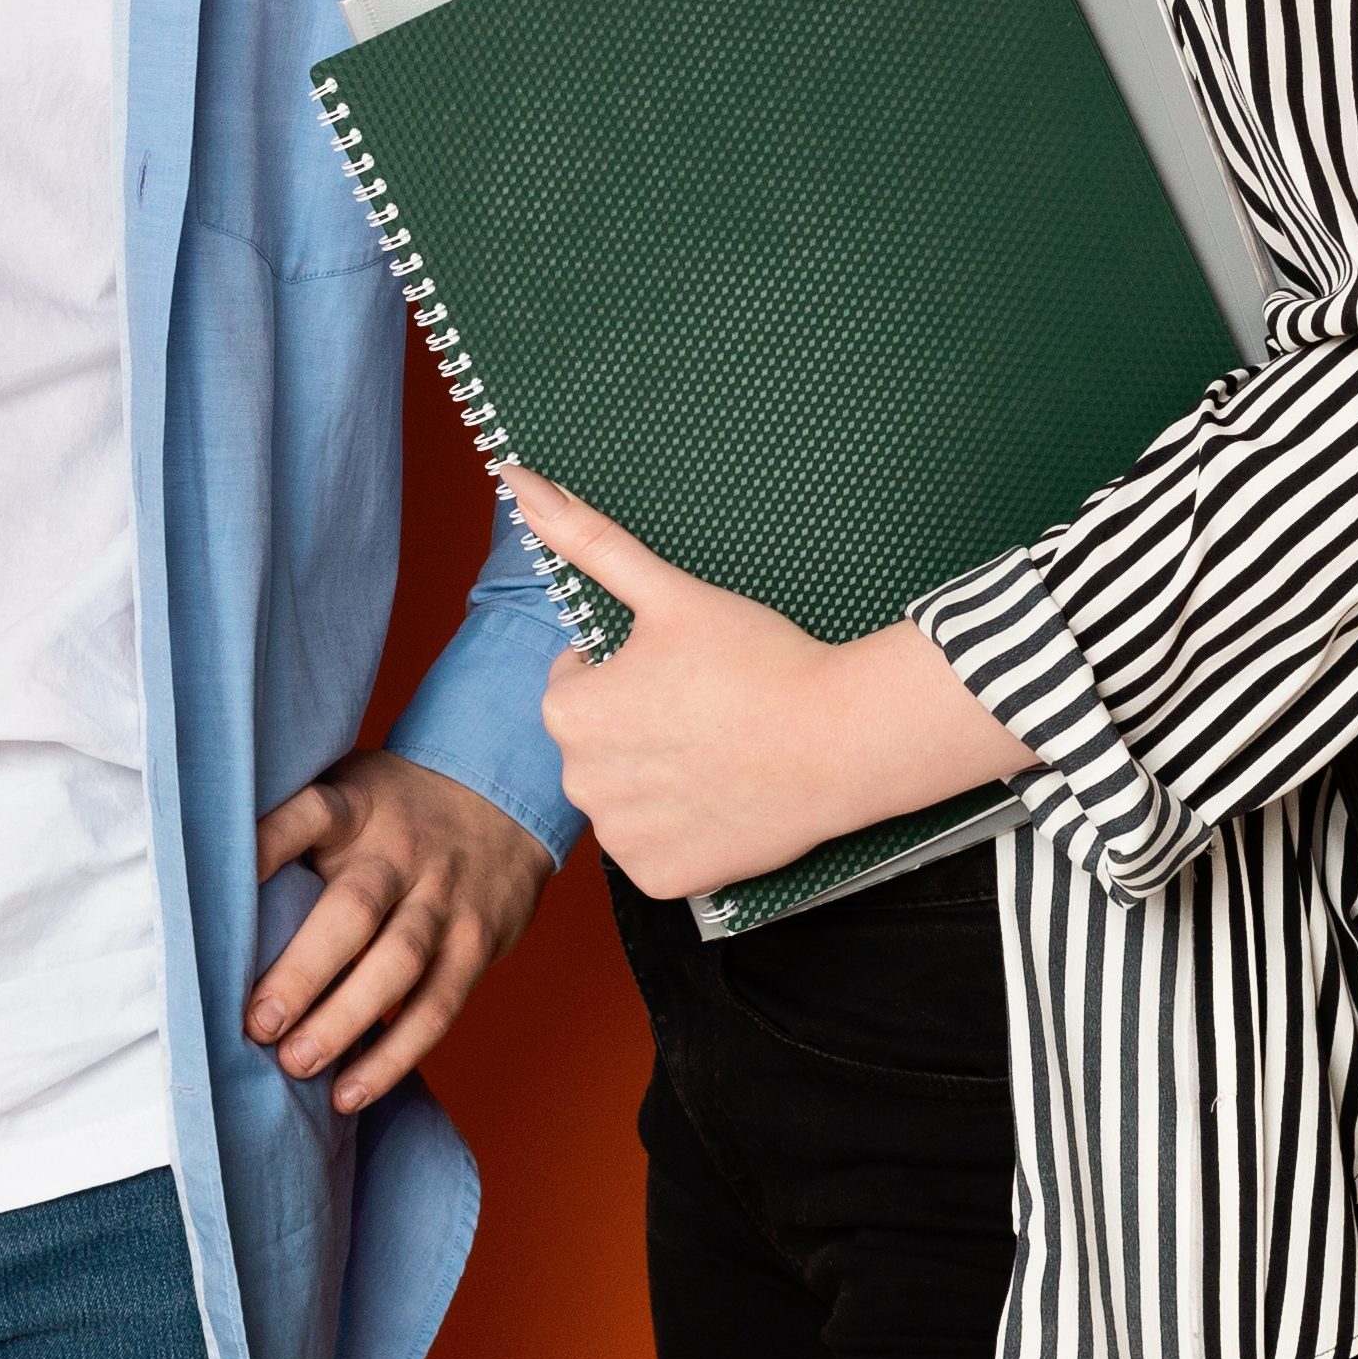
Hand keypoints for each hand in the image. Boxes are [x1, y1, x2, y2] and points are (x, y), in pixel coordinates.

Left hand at [246, 748, 556, 1113]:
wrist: (500, 796)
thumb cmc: (392, 811)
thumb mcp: (348, 792)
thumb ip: (295, 830)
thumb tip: (202, 894)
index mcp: (357, 806)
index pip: (308, 814)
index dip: (265, 844)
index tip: (215, 883)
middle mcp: (400, 851)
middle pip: (352, 909)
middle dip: (303, 972)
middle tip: (257, 1024)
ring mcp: (442, 899)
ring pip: (397, 963)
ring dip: (344, 1020)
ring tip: (297, 1064)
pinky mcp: (474, 944)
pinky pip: (437, 1007)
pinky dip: (394, 1056)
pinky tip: (350, 1091)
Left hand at [511, 470, 1032, 901]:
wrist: (842, 739)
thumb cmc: (757, 660)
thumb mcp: (667, 592)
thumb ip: (585, 538)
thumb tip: (515, 478)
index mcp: (570, 712)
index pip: (575, 683)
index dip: (625, 668)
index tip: (679, 667)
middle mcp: (581, 784)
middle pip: (596, 742)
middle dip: (635, 723)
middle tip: (704, 706)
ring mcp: (623, 839)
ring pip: (623, 795)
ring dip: (654, 776)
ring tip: (718, 749)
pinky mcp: (664, 880)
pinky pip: (653, 847)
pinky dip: (681, 828)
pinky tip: (722, 798)